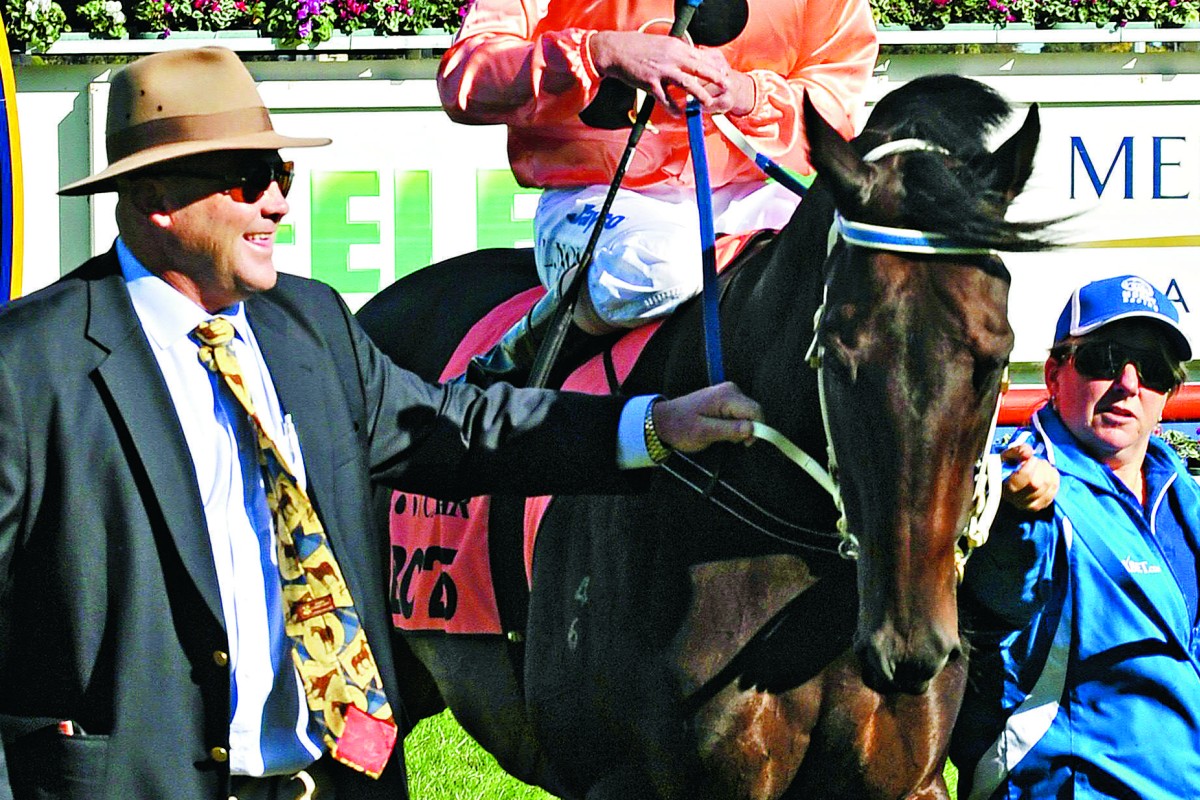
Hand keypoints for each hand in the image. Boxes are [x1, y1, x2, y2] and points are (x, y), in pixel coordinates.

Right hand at [588, 31, 753, 115]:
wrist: (616, 50)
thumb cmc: (636, 46)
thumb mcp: (662, 43)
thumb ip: (677, 52)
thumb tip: (690, 59)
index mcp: (675, 46)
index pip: (701, 56)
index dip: (713, 65)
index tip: (722, 72)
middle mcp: (671, 57)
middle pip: (699, 69)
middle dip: (715, 78)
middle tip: (725, 86)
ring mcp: (661, 71)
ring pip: (686, 84)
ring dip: (699, 95)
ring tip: (708, 103)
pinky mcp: (650, 83)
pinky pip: (665, 99)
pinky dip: (673, 108)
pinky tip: (679, 114)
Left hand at [653, 381, 762, 452]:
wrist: (664, 420)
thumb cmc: (681, 427)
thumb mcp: (704, 433)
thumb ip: (729, 430)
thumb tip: (752, 429)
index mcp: (726, 396)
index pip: (755, 411)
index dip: (758, 429)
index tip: (746, 444)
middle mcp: (731, 390)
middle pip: (753, 411)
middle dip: (748, 429)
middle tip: (729, 441)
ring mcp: (729, 392)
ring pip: (748, 413)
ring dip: (740, 428)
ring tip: (721, 435)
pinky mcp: (726, 398)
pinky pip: (740, 412)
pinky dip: (735, 424)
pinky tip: (721, 429)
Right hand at [1001, 443, 1058, 511]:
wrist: (1008, 479)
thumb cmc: (1008, 466)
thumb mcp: (1009, 455)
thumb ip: (1018, 451)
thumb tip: (1028, 453)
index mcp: (1007, 488)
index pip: (1025, 479)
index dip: (1031, 466)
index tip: (1032, 458)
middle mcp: (1018, 501)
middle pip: (1038, 483)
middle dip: (1040, 467)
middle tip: (1036, 461)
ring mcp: (1031, 505)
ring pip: (1048, 485)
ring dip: (1048, 471)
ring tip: (1041, 466)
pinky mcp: (1042, 505)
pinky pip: (1054, 488)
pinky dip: (1054, 478)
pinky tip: (1047, 473)